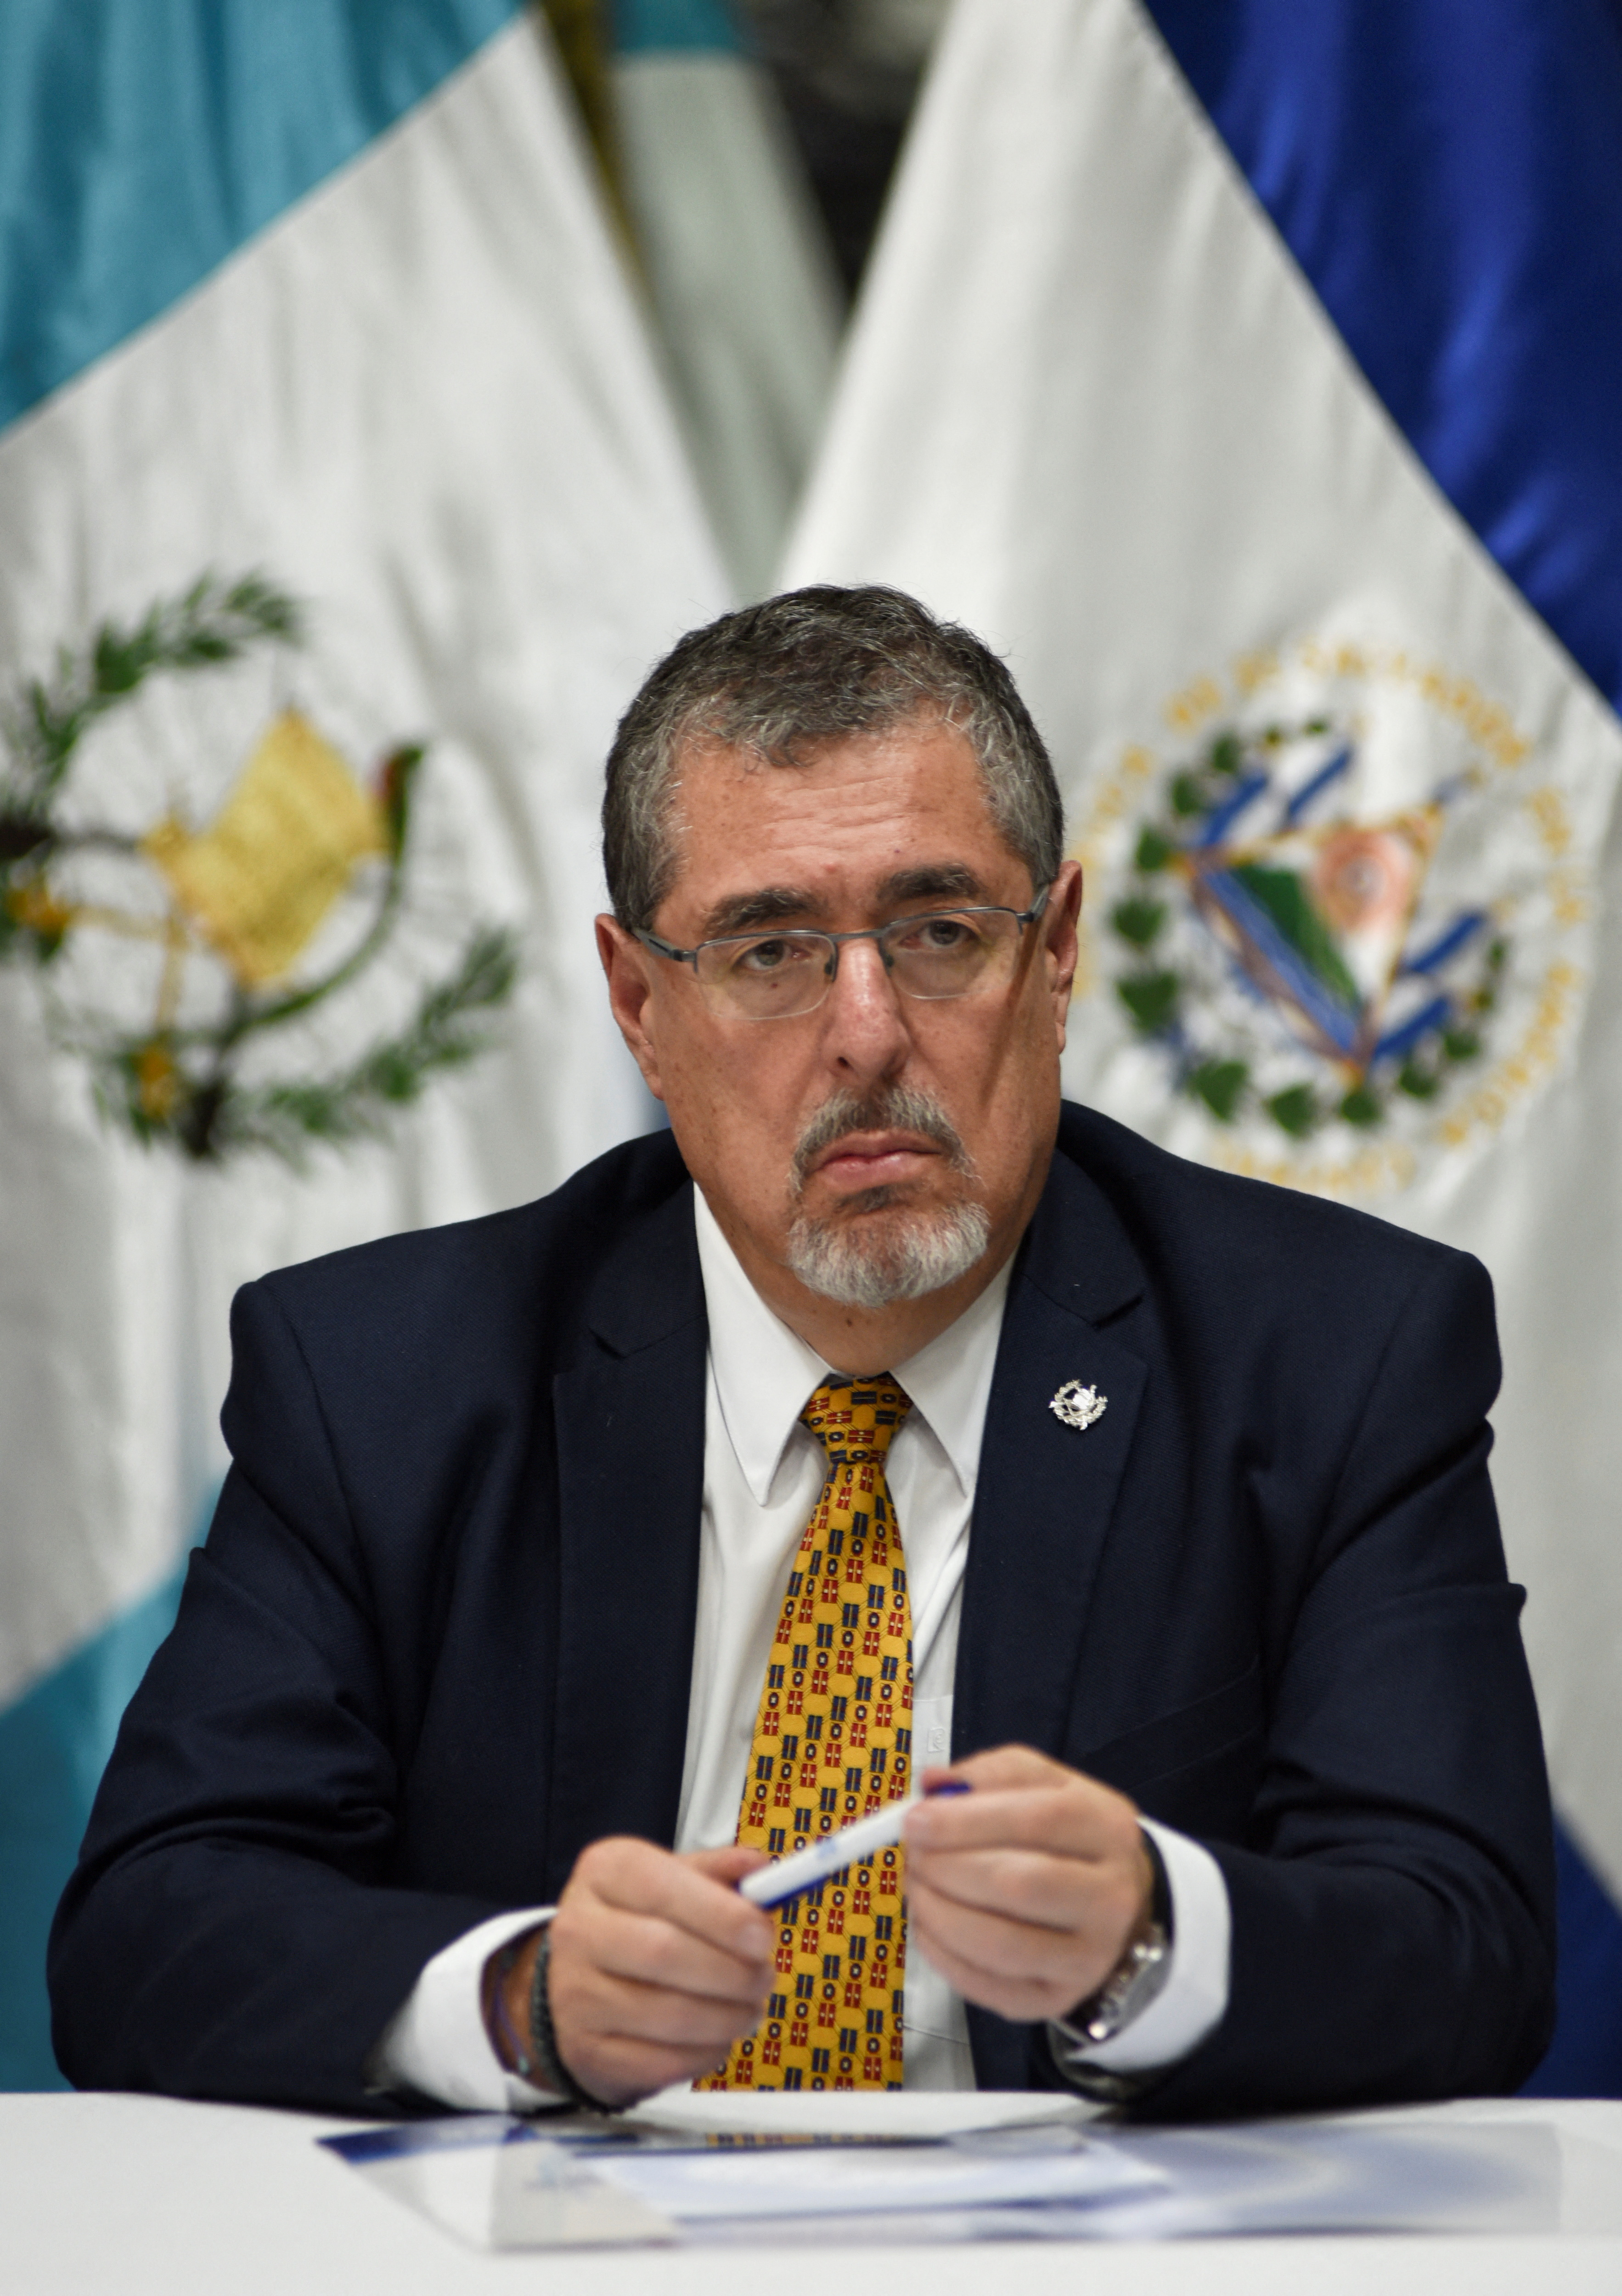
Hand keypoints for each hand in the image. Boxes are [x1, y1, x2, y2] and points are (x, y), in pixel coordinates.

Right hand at [489, 1839, 773, 2108]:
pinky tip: (717, 2037)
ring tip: (749, 2008)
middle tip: (764, 1978)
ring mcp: (575, 1994)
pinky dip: (704, 2053)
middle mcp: (579, 1929)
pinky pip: (660, 2061)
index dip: (722, 1915)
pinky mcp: (585, 2050)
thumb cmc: (638, 1925)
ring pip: (669, 2014)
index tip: (763, 1936)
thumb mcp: (671, 1881)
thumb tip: (760, 1867)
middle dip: (731, 1971)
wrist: (577, 1985)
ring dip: (727, 2017)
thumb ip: (717, 1873)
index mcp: (605, 1872)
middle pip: (665, 1952)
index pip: (663, 1888)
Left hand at [903, 1745, 1154, 2025]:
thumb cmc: (1063, 1836)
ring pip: (999, 1944)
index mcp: (1107, 1828)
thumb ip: (988, 1775)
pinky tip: (929, 1924)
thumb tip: (933, 1785)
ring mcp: (1088, 1958)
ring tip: (917, 1887)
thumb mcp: (1040, 1784)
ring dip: (938, 1913)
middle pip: (1019, 1884)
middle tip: (914, 1856)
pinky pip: (985, 1986)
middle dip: (948, 1868)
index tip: (916, 1821)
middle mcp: (1110, 1897)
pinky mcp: (1055, 2000)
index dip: (967, 1821)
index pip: (1038, 1820)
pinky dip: (942, 1954)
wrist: (1108, 1904)